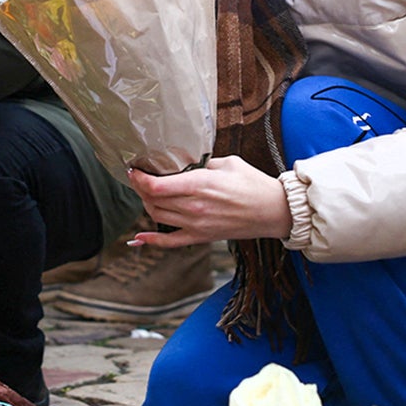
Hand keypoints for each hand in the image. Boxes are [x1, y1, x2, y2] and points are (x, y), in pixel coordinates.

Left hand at [128, 157, 291, 246]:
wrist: (273, 211)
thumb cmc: (253, 184)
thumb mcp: (228, 163)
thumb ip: (204, 164)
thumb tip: (190, 166)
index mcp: (200, 184)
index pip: (157, 186)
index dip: (139, 179)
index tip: (133, 170)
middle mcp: (194, 206)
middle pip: (153, 201)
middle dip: (140, 189)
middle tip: (138, 179)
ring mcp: (196, 225)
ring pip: (158, 217)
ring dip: (146, 205)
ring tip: (145, 195)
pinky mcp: (201, 237)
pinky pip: (170, 242)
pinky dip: (151, 240)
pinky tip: (139, 238)